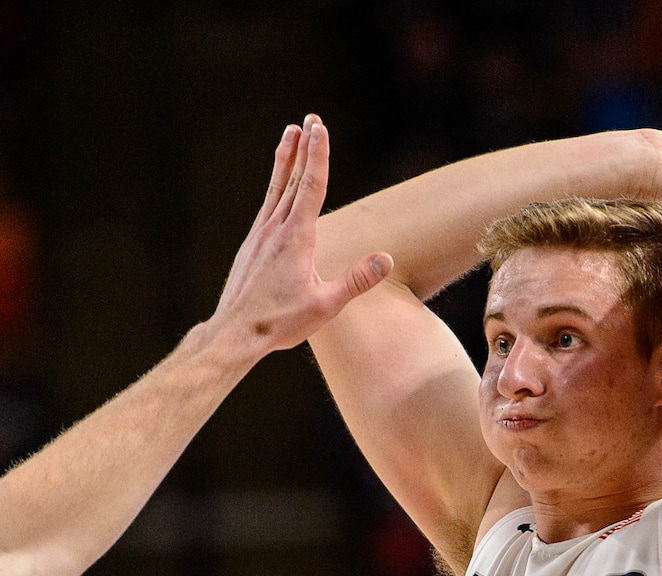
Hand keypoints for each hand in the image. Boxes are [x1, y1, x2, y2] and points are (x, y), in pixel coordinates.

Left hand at [210, 114, 392, 353]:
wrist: (235, 333)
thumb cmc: (280, 322)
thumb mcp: (325, 306)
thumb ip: (356, 280)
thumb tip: (387, 259)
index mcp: (296, 238)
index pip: (311, 186)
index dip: (318, 155)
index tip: (320, 127)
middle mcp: (275, 229)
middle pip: (294, 179)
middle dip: (305, 147)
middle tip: (311, 117)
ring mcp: (261, 235)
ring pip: (276, 188)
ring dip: (286, 159)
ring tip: (290, 133)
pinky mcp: (253, 245)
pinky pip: (268, 205)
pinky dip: (277, 185)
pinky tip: (280, 185)